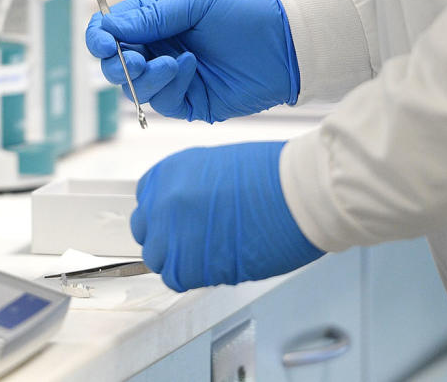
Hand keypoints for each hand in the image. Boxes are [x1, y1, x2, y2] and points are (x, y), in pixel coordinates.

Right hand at [85, 0, 299, 122]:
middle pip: (114, 65)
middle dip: (117, 65)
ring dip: (144, 78)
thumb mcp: (195, 1)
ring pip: (133, 89)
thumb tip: (109, 26)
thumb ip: (151, 15)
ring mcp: (170, 78)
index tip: (103, 43)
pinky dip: (170, 85)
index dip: (99, 38)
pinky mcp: (187, 101)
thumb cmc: (244, 13)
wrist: (286, 44)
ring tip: (171, 63)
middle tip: (133, 60)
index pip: (110, 32)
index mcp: (153, 21)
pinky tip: (190, 68)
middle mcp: (156, 50)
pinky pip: (161, 102)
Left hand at [131, 141, 323, 291]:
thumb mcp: (217, 166)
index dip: (164, 218)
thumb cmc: (274, 175)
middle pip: (147, 234)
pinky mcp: (190, 264)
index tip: (179, 224)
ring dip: (181, 262)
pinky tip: (219, 264)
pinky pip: (178, 279)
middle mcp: (163, 202)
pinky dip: (195, 277)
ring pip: (159, 261)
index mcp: (169, 172)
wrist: (299, 192)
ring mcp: (173, 233)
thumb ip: (192, 189)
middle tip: (197, 243)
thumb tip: (187, 212)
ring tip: (213, 255)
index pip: (146, 203)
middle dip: (168, 241)